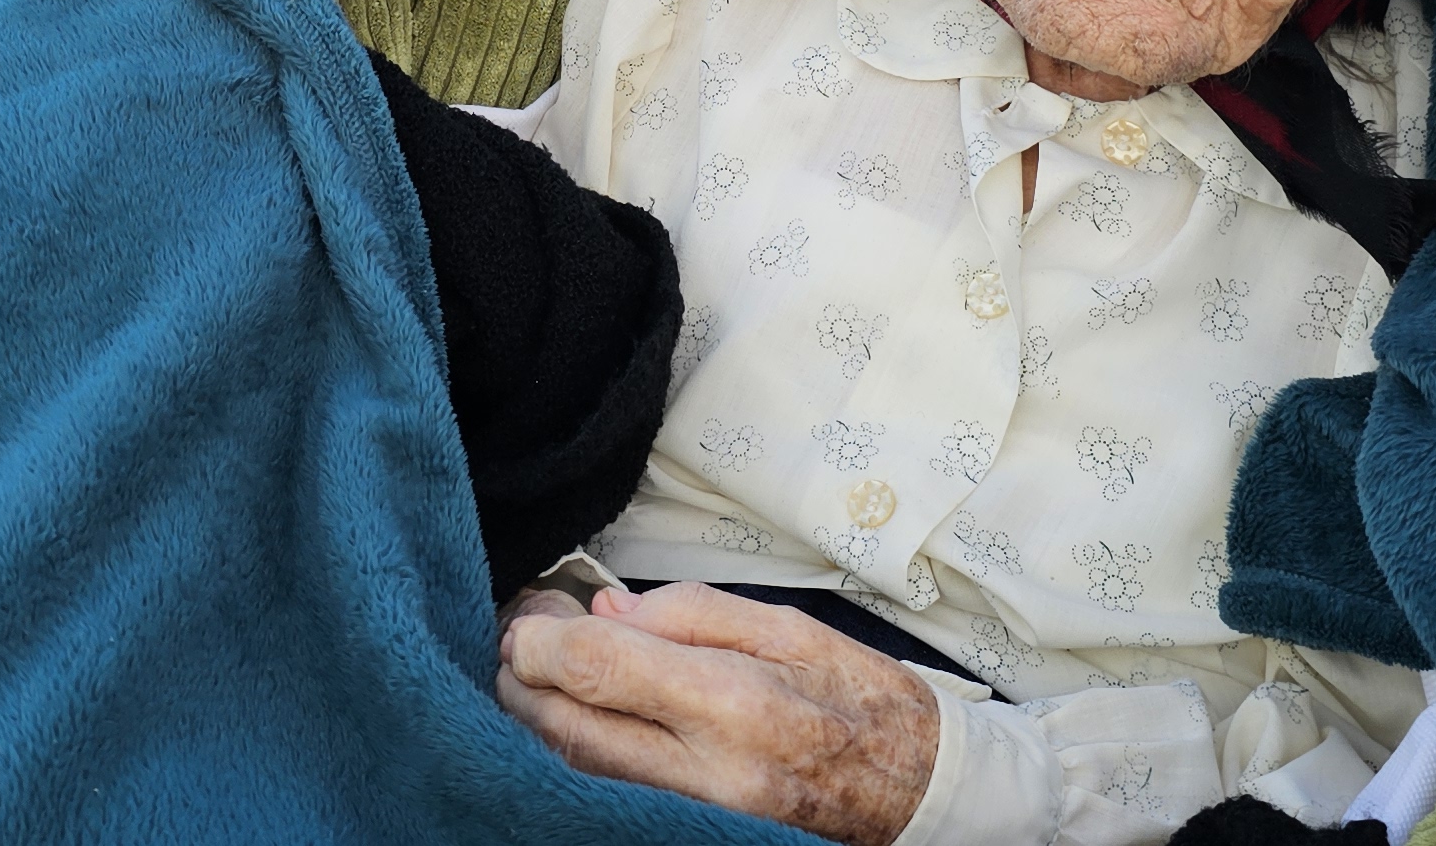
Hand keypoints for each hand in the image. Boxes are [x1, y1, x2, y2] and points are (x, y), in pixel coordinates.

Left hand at [495, 582, 940, 845]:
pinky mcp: (690, 831)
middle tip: (517, 643)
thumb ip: (692, 612)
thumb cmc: (863, 703)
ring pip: (579, 771)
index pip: (600, 668)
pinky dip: (575, 756)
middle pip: (569, 731)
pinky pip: (609, 794)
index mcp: (737, 700)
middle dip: (523, 683)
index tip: (531, 620)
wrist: (918, 791)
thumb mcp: (791, 629)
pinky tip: (575, 720)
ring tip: (538, 675)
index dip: (543, 640)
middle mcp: (708, 769)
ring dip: (539, 721)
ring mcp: (697, 813)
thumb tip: (609, 612)